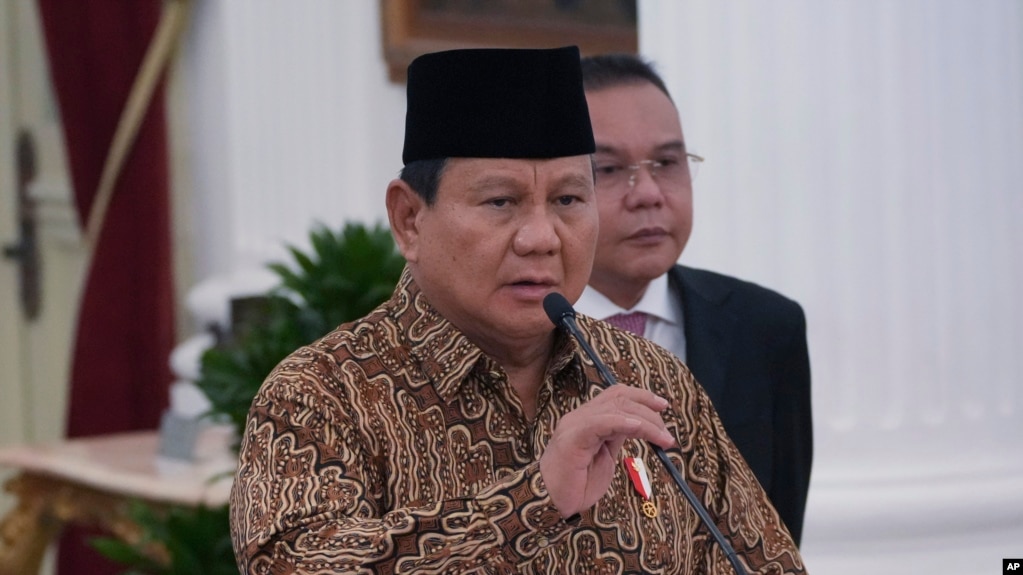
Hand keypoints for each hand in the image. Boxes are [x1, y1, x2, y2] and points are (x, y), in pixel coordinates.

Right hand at [539, 385, 674, 517]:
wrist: (551, 502)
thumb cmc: (576, 485)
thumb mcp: (604, 456)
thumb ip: (616, 437)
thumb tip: (638, 425)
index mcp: (587, 419)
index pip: (616, 395)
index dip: (642, 396)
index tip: (663, 406)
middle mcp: (580, 416)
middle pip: (619, 397)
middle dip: (649, 410)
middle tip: (666, 433)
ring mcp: (575, 425)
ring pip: (615, 408)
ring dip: (645, 421)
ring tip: (662, 438)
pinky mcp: (573, 438)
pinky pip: (601, 423)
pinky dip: (623, 422)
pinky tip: (638, 428)